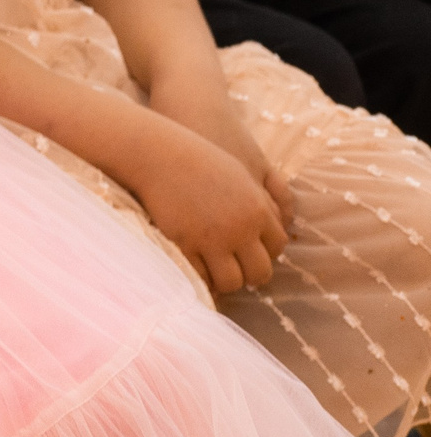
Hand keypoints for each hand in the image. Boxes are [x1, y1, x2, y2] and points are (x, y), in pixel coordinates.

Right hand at [116, 106, 289, 295]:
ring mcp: (211, 239)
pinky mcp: (184, 244)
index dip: (265, 252)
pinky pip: (200, 276)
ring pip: (231, 282)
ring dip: (226, 280)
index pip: (278, 247)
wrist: (158, 154)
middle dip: (250, 274)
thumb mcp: (241, 173)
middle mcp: (240, 229)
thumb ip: (262, 201)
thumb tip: (277, 223)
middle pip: (260, 271)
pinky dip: (200, 277)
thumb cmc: (198, 158)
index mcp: (258, 210)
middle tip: (236, 269)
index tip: (251, 250)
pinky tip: (196, 267)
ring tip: (216, 271)